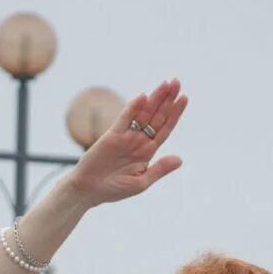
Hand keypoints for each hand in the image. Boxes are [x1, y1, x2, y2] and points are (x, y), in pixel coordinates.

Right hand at [58, 79, 188, 207]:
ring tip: (167, 84)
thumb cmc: (113, 190)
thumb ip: (159, 169)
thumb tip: (180, 159)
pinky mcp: (112, 135)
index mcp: (147, 152)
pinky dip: (133, 107)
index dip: (175, 113)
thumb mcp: (140, 182)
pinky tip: (143, 97)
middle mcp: (138, 140)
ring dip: (154, 98)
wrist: (88, 191)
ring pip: (143, 113)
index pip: (165, 128)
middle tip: (177, 82)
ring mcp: (125, 136)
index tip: (184, 98)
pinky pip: (124, 118)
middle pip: (156, 116)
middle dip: (167, 100)